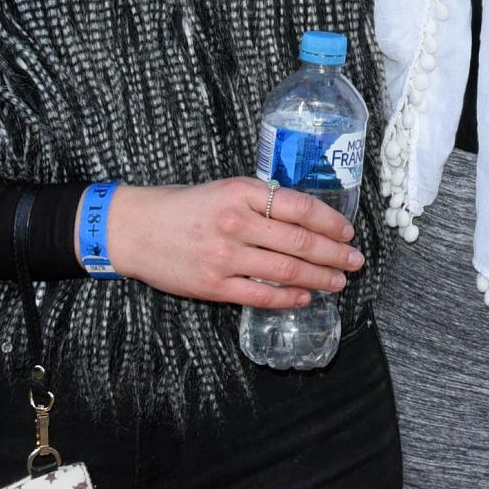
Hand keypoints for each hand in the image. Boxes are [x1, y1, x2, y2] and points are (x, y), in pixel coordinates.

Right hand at [105, 178, 362, 308]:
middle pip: (300, 241)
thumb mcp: (224, 189)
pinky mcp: (214, 285)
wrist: (133, 229)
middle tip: (355, 261)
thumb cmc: (182, 206)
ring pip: (286, 270)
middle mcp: (236, 222)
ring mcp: (225, 256)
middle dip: (334, 254)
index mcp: (242, 192)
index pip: (300, 207)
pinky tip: (305, 298)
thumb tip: (305, 219)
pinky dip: (288, 299)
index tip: (348, 232)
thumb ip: (260, 201)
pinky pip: (261, 295)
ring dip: (319, 279)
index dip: (330, 222)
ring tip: (338, 282)